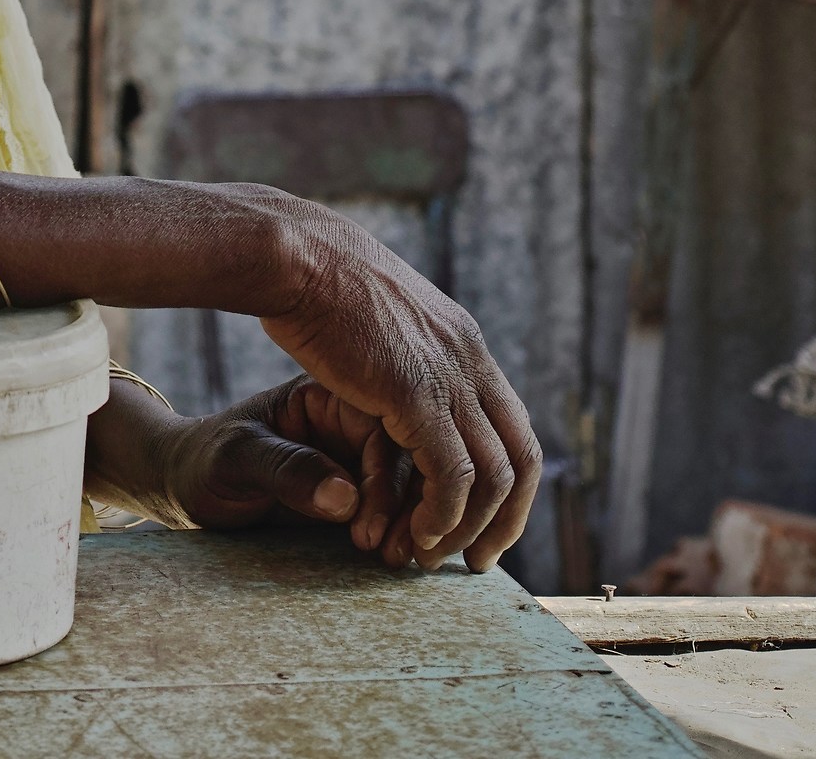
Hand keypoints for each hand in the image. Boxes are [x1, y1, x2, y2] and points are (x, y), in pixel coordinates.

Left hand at [150, 379, 405, 538]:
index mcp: (328, 395)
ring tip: (401, 560)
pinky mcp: (362, 492)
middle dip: (415, 505)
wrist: (189, 488)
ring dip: (420, 523)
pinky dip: (412, 531)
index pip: (383, 427)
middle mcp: (353, 422)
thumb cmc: (205, 461)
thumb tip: (346, 497)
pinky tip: (408, 558)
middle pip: (412, 455)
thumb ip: (285, 469)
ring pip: (417, 483)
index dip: (386, 479)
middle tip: (398, 553)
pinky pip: (403, 507)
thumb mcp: (236, 458)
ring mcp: (361, 457)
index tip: (367, 527)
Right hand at [256, 199, 540, 571]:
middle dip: (506, 521)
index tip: (485, 526)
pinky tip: (414, 533)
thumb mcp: (379, 313)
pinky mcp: (414, 392)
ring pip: (492, 474)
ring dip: (466, 527)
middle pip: (521, 458)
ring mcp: (447, 376)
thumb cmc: (315, 278)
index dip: (509, 487)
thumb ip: (403, 348)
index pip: (516, 429)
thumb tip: (398, 364)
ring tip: (430, 557)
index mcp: (464, 344)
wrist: (294, 254)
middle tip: (474, 562)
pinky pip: (451, 473)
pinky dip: (440, 514)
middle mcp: (470, 361)